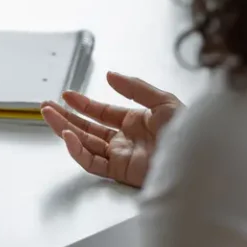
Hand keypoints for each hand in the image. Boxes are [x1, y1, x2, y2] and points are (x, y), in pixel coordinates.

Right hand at [41, 71, 183, 188]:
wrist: (200, 161)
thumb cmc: (189, 132)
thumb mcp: (164, 101)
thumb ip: (135, 88)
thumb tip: (109, 75)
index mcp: (136, 122)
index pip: (102, 113)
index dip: (83, 104)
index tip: (66, 95)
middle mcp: (125, 140)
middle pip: (88, 128)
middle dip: (66, 116)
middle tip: (47, 106)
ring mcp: (121, 156)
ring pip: (84, 143)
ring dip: (65, 129)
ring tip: (49, 115)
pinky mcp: (119, 171)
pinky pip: (92, 162)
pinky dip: (77, 150)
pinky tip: (69, 135)